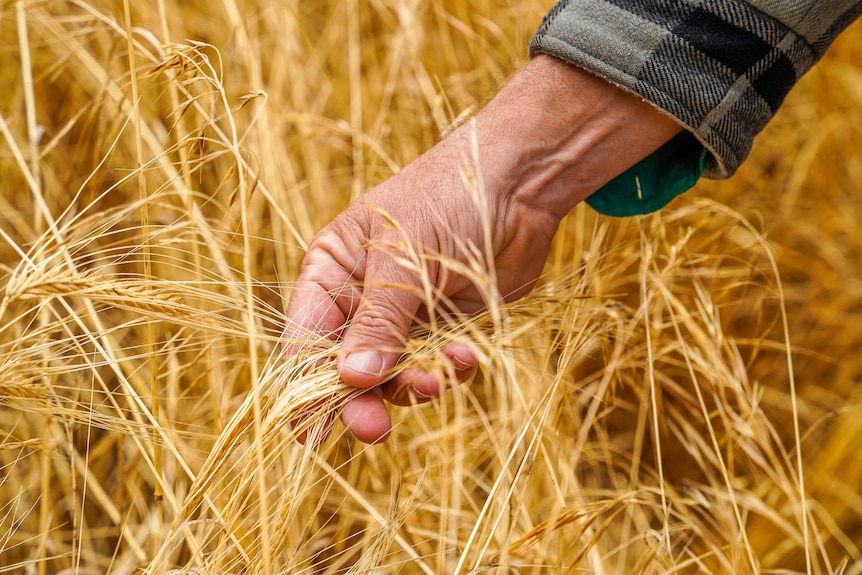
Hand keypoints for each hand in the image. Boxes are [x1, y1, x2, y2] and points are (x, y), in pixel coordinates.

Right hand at [285, 55, 680, 442]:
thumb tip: (353, 380)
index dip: (305, 386)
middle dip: (360, 398)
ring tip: (435, 382)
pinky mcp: (445, 323)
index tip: (311, 431)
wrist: (520, 182)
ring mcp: (405, 312)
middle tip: (375, 430)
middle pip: (346, 365)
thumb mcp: (404, 258)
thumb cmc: (448, 198)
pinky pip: (435, 364)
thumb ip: (379, 321)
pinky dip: (447, 371)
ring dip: (410, 386)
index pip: (306, 336)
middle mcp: (362, 296)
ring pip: (392, 372)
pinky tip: (465, 359)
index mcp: (333, 269)